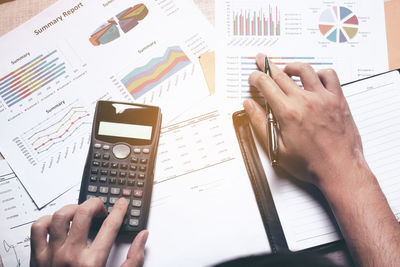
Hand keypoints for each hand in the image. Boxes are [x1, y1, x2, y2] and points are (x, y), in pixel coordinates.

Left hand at [30, 198, 147, 266]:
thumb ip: (133, 260)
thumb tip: (142, 238)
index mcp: (92, 263)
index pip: (110, 226)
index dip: (119, 210)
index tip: (122, 204)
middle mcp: (71, 256)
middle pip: (83, 214)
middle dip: (95, 204)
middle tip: (101, 208)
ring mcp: (52, 255)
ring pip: (59, 217)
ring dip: (72, 209)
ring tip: (80, 212)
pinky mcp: (37, 257)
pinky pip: (38, 229)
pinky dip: (47, 221)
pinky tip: (57, 224)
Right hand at [244, 53, 365, 187]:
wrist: (340, 169)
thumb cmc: (311, 164)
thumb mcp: (277, 148)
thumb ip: (260, 123)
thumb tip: (249, 106)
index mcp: (288, 112)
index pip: (266, 85)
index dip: (256, 78)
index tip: (253, 77)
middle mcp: (305, 101)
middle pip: (281, 74)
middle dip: (267, 65)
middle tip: (262, 60)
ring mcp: (323, 98)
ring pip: (305, 70)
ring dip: (291, 66)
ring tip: (285, 68)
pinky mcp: (338, 100)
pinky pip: (330, 76)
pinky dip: (319, 72)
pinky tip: (314, 77)